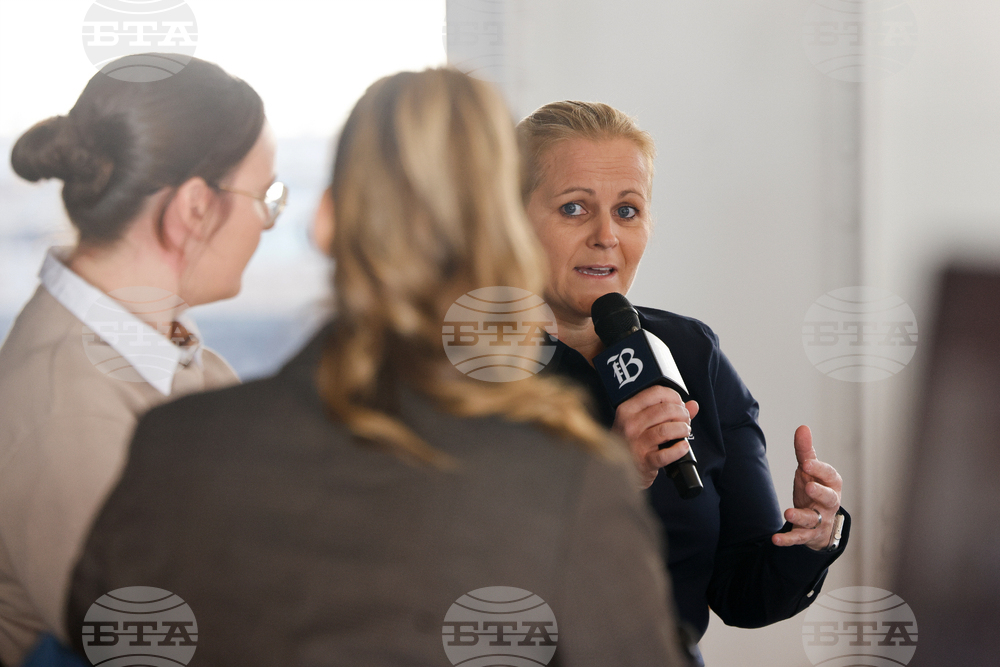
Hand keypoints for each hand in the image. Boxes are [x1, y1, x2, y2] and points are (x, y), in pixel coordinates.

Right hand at [611, 385, 698, 488]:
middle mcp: (629, 425)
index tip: (679, 404)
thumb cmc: (633, 441)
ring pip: (666, 430)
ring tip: (685, 431)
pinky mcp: (644, 462)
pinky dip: (679, 449)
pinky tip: (683, 446)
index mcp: (627, 410)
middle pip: (665, 410)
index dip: (674, 396)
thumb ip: (669, 411)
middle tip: (685, 420)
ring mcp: (636, 444)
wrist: (620, 469)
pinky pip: (666, 454)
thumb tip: (693, 405)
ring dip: (682, 429)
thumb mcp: (643, 422)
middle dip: (682, 413)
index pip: (655, 392)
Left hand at [772, 425, 842, 550]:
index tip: (806, 462)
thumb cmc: (815, 489)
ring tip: (787, 512)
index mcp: (831, 484)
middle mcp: (829, 502)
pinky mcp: (809, 534)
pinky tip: (775, 539)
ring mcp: (820, 519)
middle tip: (808, 486)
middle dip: (820, 492)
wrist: (820, 521)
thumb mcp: (810, 470)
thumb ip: (805, 451)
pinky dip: (788, 539)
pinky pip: (799, 537)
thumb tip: (802, 427)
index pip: (830, 475)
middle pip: (829, 498)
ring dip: (801, 516)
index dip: (819, 469)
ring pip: (814, 519)